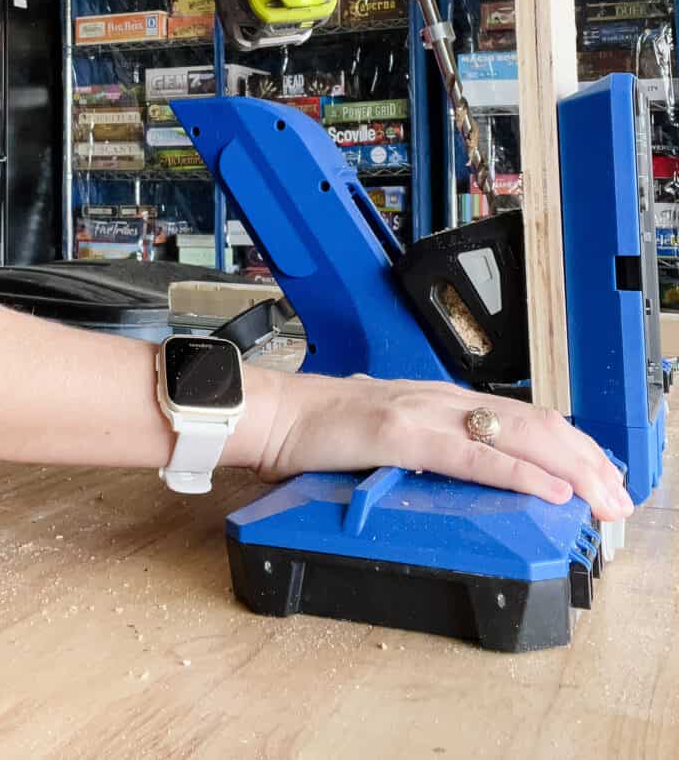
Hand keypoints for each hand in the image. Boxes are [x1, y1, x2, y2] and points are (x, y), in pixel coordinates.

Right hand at [255, 372, 633, 521]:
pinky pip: (472, 456)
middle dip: (586, 460)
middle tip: (618, 494)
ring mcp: (424, 413)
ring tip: (601, 495)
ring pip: (516, 435)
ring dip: (569, 468)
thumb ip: (429, 440)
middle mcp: (441, 399)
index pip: (525, 416)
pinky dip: (518, 473)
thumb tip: (465, 462)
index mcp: (440, 399)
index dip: (572, 443)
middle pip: (534, 424)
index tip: (603, 473)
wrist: (274, 415)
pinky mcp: (402, 436)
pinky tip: (548, 489)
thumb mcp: (390, 431)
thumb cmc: (323, 428)